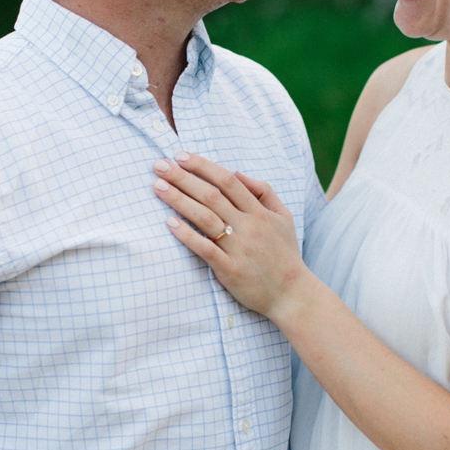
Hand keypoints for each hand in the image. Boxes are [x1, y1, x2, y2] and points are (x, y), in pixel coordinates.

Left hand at [152, 152, 309, 319]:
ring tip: (157, 187)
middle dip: (182, 178)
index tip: (181, 156)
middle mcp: (248, 226)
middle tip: (159, 165)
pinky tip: (169, 223)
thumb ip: (263, 191)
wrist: (292, 294)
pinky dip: (187, 235)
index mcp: (259, 212)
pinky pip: (205, 249)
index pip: (227, 181)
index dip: (202, 166)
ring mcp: (239, 248)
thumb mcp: (283, 216)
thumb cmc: (285, 254)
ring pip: (205, 218)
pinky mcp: (230, 270)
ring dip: (179, 200)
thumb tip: (237, 172)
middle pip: (211, 195)